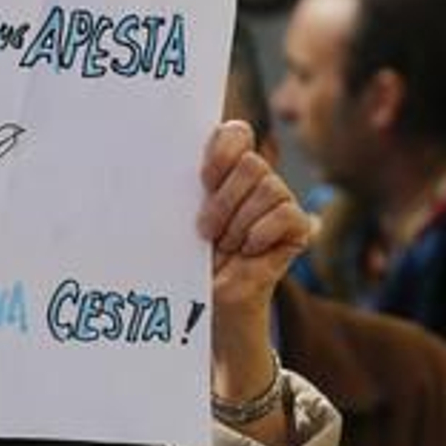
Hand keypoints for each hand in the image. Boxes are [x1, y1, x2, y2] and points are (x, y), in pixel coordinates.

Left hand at [196, 122, 310, 435]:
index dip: (222, 149)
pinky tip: (248, 252)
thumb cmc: (184, 266)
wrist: (207, 311)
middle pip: (251, 163)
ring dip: (238, 225)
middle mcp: (255, 183)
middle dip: (223, 201)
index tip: (203, 178)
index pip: (235, 134)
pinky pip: (287, 215)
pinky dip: (262, 234)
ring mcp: (279, 204)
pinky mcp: (297, 229)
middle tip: (206, 233)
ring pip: (269, 188)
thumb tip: (148, 169)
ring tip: (225, 249)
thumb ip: (178, 193)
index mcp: (224, 173)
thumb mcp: (175, 227)